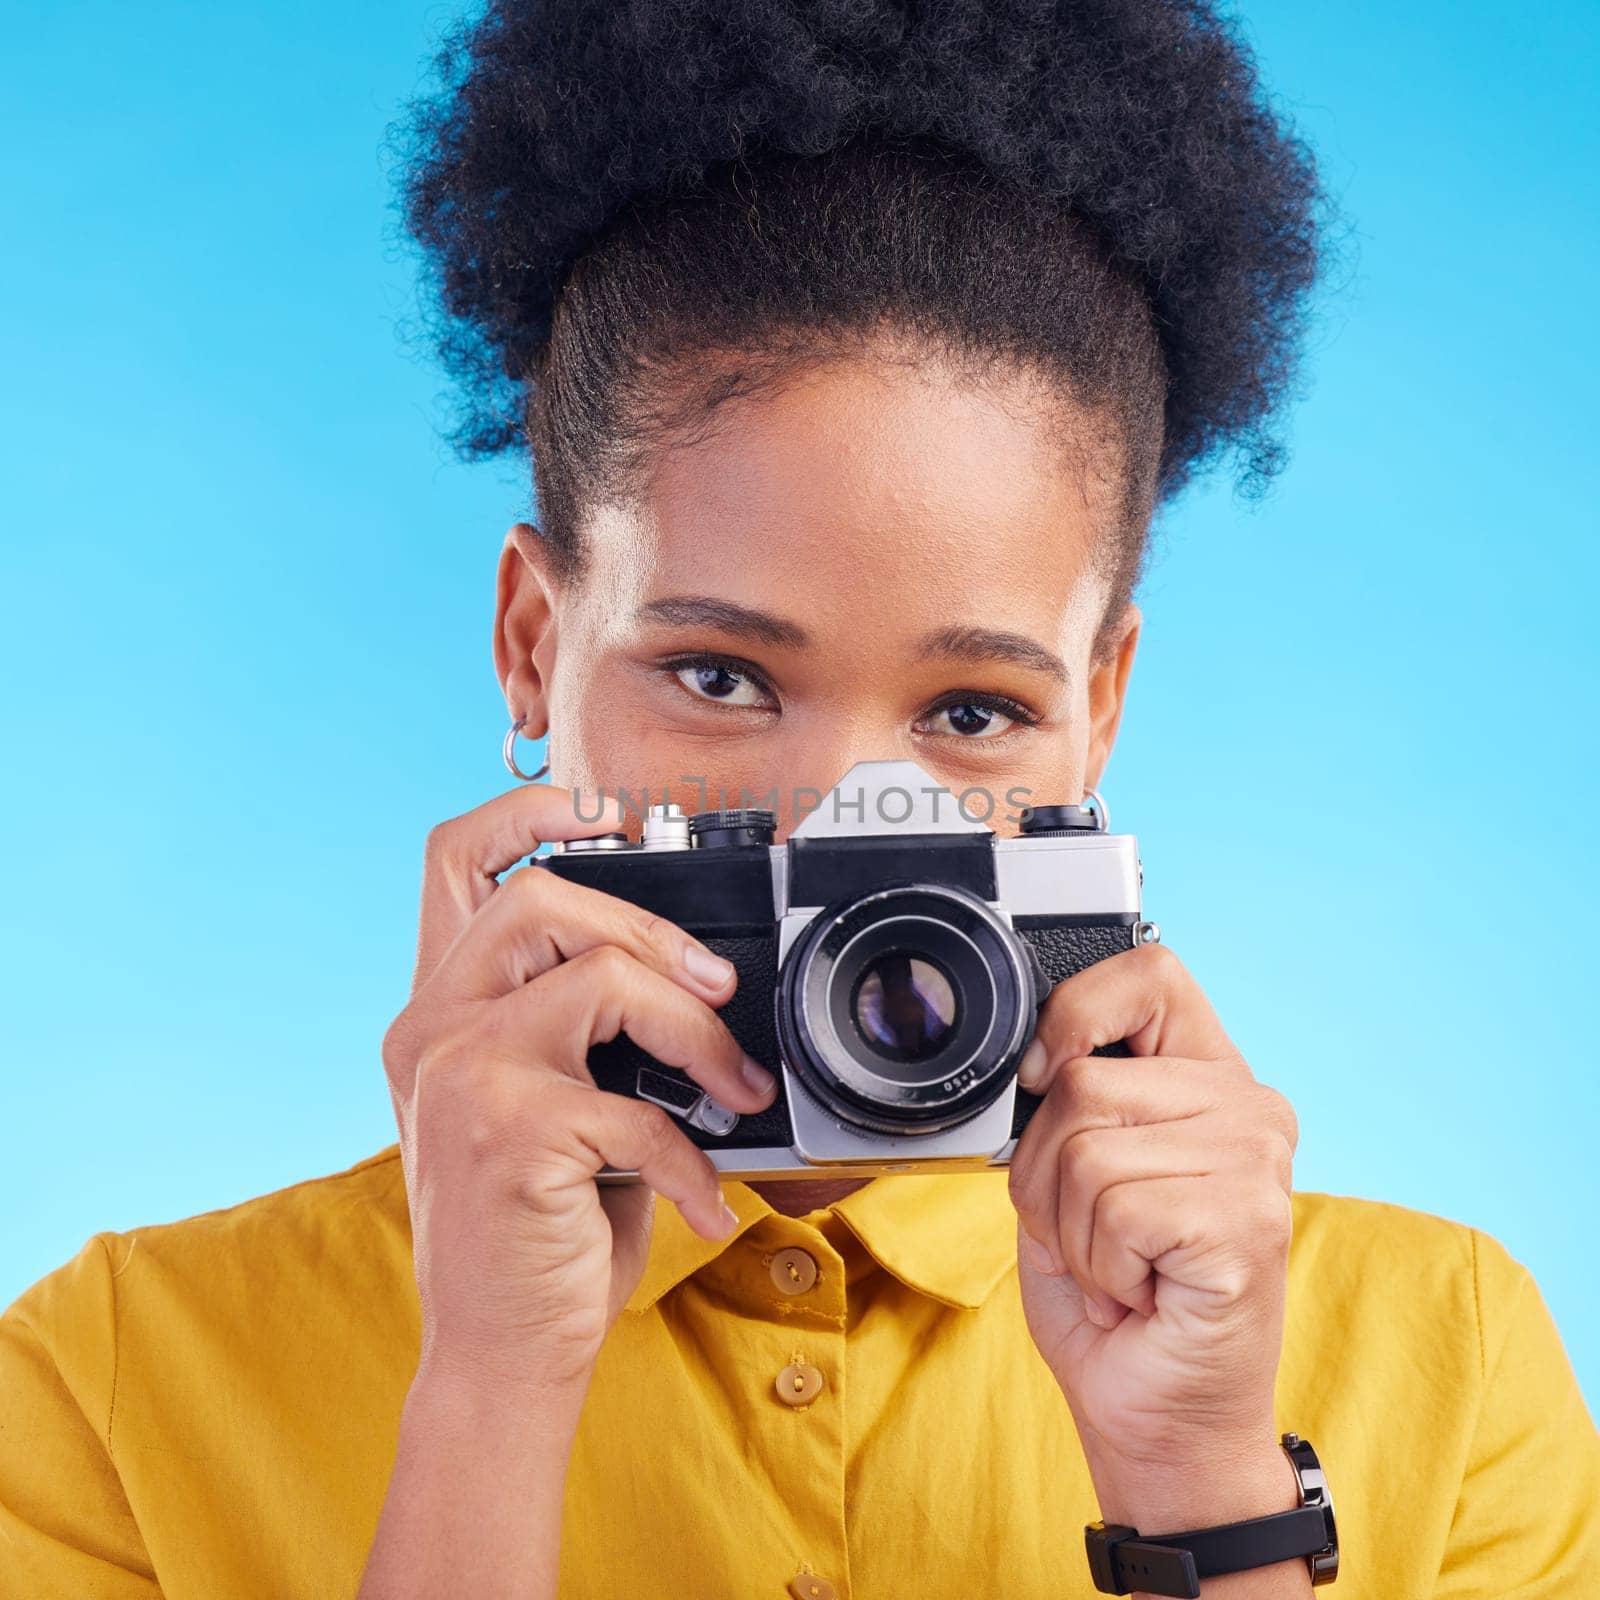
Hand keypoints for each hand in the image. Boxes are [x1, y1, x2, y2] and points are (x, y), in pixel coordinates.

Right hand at [381, 782, 779, 1394]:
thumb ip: (579, 1028)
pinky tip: (705, 1201)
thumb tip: (694, 976)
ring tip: (736, 1089)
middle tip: (712, 990)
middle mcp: (431, 1028)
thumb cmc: (536, 1226)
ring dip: (696, 1031)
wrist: (496, 1355)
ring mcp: (461, 1075)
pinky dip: (694, 1161)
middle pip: (540, 894)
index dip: (529, 811)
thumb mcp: (545, 1105)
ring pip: (602, 977)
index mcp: (437, 1010)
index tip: (610, 816)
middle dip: (651, 927)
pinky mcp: (506, 1133)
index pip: (454, 859)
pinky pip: (639, 1110)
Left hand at [1007, 941, 1300, 1526]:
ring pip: (1084, 1146)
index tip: (1045, 1078)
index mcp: (1208, 1076)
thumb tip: (1037, 1051)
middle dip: (1044, 1170)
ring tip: (1115, 1267)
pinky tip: (1140, 1292)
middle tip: (1087, 1232)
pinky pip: (1111, 1207)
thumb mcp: (1069, 1171)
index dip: (1074, 1013)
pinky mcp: (1245, 1221)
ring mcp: (1256, 1161)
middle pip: (1082, 1077)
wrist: (1156, 1416)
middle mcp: (1248, 1106)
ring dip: (1068, 1228)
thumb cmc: (1113, 1295)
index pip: (1147, 972)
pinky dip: (1098, 1264)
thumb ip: (1067, 1098)